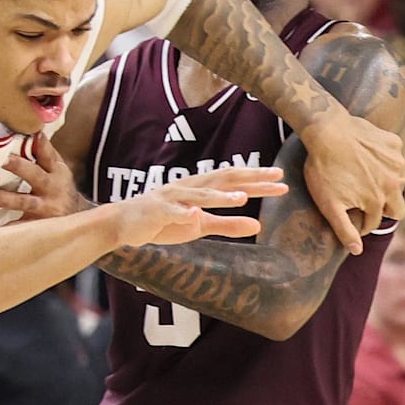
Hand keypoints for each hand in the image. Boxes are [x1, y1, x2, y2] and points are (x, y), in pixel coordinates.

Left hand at [0, 133, 91, 220]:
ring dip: (4, 197)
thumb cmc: (61, 189)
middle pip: (33, 174)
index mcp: (56, 171)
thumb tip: (32, 130)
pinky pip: (21, 226)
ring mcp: (44, 207)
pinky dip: (8, 228)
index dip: (39, 143)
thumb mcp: (59, 169)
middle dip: (16, 165)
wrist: (78, 220)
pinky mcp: (37, 224)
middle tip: (0, 158)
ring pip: (23, 201)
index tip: (29, 133)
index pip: (47, 153)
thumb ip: (45, 152)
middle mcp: (50, 187)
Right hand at [113, 166, 287, 245]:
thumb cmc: (163, 222)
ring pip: (199, 195)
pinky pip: (171, 212)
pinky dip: (183, 213)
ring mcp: (172, 198)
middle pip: (223, 179)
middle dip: (249, 179)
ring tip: (242, 198)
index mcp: (201, 189)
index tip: (282, 180)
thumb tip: (258, 226)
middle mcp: (189, 187)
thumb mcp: (200, 226)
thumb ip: (227, 225)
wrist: (123, 224)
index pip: (234, 181)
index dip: (258, 180)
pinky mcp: (156, 212)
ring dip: (220, 196)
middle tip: (276, 178)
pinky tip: (195, 215)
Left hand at [298, 111, 404, 255]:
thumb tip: (357, 251)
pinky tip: (366, 157)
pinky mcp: (394, 144)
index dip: (361, 223)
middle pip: (397, 208)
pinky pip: (394, 158)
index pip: (375, 222)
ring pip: (397, 182)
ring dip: (385, 185)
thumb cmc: (323, 169)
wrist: (326, 130)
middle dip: (383, 210)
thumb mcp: (329, 205)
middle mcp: (394, 183)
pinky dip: (384, 161)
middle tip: (364, 202)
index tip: (349, 216)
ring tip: (363, 179)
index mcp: (379, 201)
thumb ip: (345, 229)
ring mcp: (397, 162)